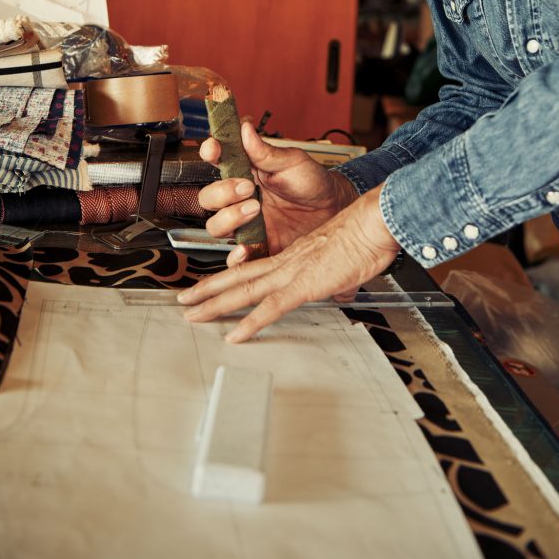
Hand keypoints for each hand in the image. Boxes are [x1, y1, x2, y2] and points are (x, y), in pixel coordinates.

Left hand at [177, 184, 399, 341]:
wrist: (374, 223)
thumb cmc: (366, 237)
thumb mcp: (344, 260)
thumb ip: (335, 276)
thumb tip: (338, 288)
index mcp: (294, 256)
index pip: (254, 267)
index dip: (230, 277)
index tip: (212, 287)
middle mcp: (286, 262)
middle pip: (239, 276)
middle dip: (208, 289)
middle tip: (183, 300)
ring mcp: (293, 273)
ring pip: (245, 289)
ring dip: (215, 303)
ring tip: (191, 314)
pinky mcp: (304, 285)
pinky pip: (272, 307)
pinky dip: (251, 323)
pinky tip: (235, 335)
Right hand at [198, 121, 357, 265]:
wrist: (333, 210)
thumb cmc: (312, 182)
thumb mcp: (292, 162)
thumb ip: (266, 151)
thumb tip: (245, 129)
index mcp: (245, 172)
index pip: (217, 161)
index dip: (210, 153)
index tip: (214, 149)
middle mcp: (240, 198)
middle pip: (209, 198)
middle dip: (222, 192)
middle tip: (247, 187)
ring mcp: (246, 223)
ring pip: (216, 226)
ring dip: (229, 218)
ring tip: (255, 209)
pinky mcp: (257, 246)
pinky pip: (236, 257)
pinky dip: (235, 256)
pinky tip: (245, 248)